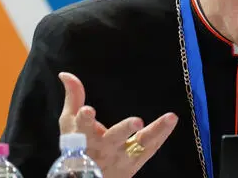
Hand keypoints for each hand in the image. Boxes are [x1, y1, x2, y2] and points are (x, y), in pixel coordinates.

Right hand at [58, 72, 177, 177]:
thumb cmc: (77, 148)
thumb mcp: (70, 125)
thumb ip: (73, 98)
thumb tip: (65, 74)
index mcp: (84, 137)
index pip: (83, 127)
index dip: (85, 119)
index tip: (88, 110)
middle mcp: (104, 148)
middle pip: (114, 138)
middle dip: (124, 129)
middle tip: (137, 121)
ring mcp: (121, 157)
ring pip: (140, 145)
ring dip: (155, 132)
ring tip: (170, 118)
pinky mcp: (135, 163)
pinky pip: (150, 148)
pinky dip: (161, 134)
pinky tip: (171, 120)